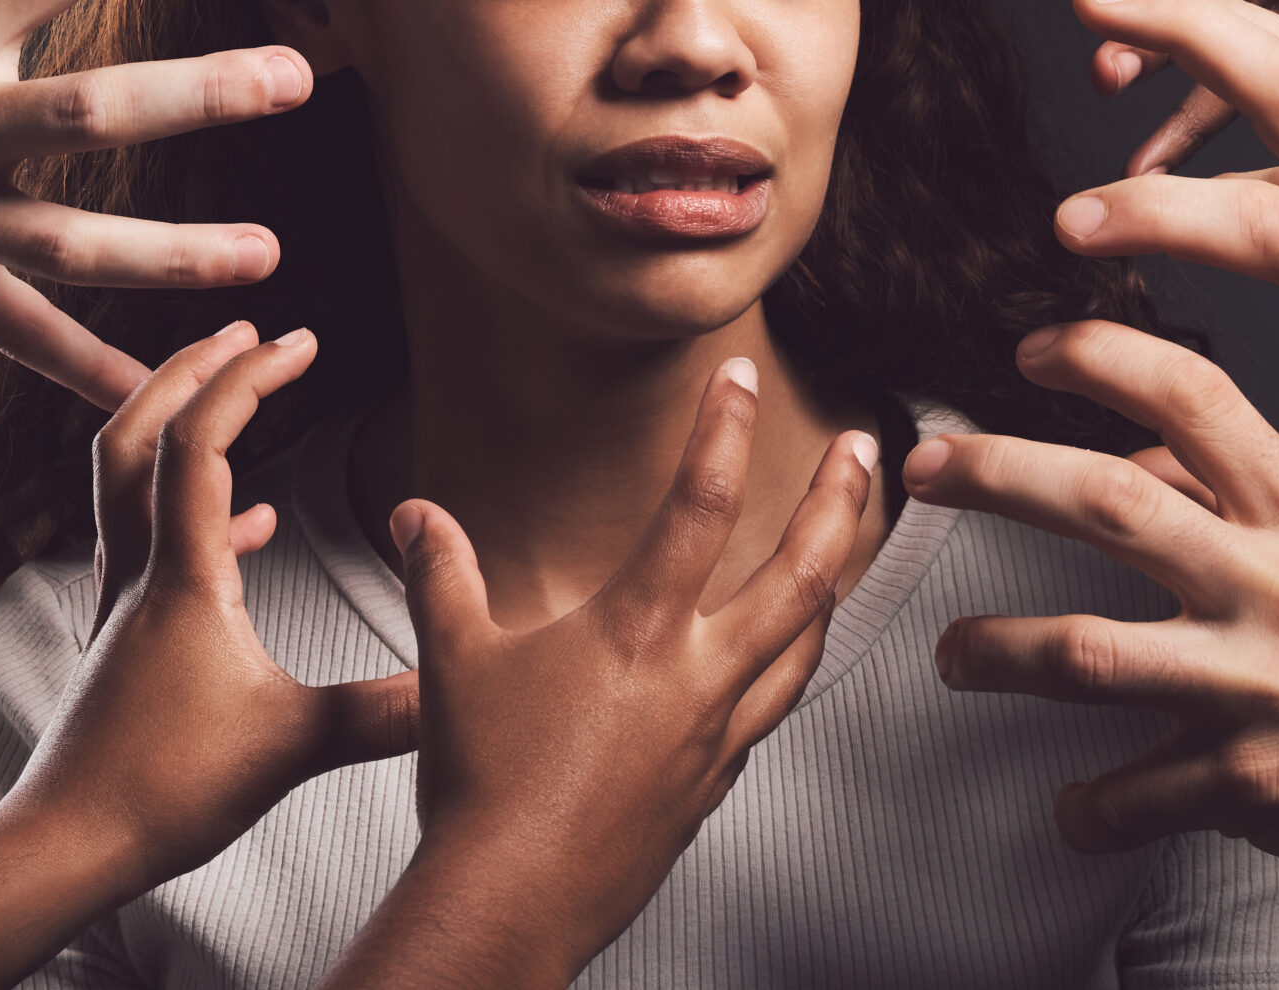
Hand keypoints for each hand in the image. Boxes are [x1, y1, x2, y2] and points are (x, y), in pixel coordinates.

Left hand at [3, 325, 417, 895]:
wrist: (67, 844)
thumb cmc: (164, 792)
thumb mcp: (292, 745)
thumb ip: (381, 711)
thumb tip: (458, 687)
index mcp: (181, 576)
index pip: (202, 442)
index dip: (251, 377)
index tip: (302, 340)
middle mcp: (137, 569)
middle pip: (138, 431)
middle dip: (190, 367)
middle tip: (246, 330)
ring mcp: (123, 599)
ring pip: (130, 479)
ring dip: (180, 422)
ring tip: (238, 399)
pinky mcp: (124, 635)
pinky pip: (153, 539)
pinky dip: (200, 510)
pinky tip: (256, 527)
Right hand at [360, 361, 875, 983]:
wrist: (509, 902)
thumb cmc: (483, 788)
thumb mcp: (452, 660)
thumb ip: (441, 573)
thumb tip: (415, 516)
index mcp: (636, 631)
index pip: (700, 503)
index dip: (726, 428)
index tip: (743, 377)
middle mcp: (695, 677)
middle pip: (800, 573)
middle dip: (839, 501)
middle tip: (863, 451)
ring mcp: (716, 736)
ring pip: (804, 645)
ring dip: (833, 583)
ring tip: (844, 547)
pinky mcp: (712, 785)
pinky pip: (768, 713)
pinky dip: (782, 671)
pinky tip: (772, 663)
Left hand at [901, 323, 1278, 986]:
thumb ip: (1275, 517)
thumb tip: (1176, 474)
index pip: (1196, 393)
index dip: (1104, 357)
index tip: (1029, 345)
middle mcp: (1278, 582)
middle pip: (1107, 500)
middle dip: (999, 473)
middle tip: (925, 467)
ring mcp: (1263, 684)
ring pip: (1088, 651)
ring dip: (999, 650)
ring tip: (950, 655)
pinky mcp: (1258, 782)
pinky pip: (1136, 795)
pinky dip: (1089, 809)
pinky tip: (1068, 813)